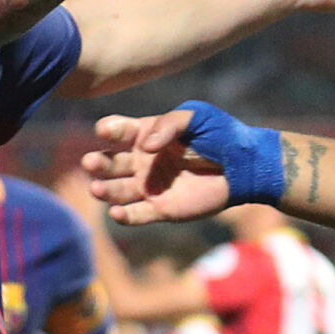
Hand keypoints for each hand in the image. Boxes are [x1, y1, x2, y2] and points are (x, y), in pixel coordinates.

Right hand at [83, 107, 241, 224]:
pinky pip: (137, 215)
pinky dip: (125, 216)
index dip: (110, 129)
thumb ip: (169, 124)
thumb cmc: (221, 136)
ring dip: (105, 190)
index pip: (119, 131)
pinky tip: (116, 213)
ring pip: (118, 190)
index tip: (105, 130)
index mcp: (148, 135)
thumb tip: (145, 146)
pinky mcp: (162, 209)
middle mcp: (143, 161)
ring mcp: (150, 186)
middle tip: (90, 162)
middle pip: (110, 163)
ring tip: (97, 188)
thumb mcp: (197, 117)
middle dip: (98, 163)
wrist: (244, 167)